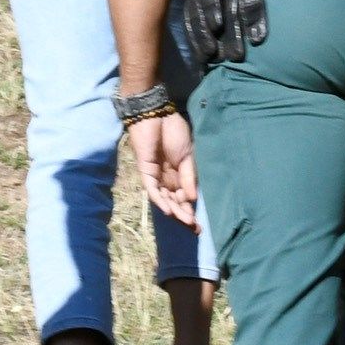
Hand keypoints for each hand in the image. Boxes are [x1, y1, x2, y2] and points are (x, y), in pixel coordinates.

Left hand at [129, 109, 198, 225]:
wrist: (156, 115)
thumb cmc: (173, 131)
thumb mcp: (189, 156)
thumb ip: (189, 177)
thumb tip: (193, 198)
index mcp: (178, 176)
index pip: (184, 199)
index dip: (190, 212)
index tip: (199, 226)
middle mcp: (166, 180)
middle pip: (174, 203)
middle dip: (183, 217)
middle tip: (194, 229)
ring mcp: (155, 177)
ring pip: (164, 200)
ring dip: (174, 211)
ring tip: (185, 222)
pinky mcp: (146, 172)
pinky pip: (152, 190)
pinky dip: (160, 200)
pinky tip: (168, 210)